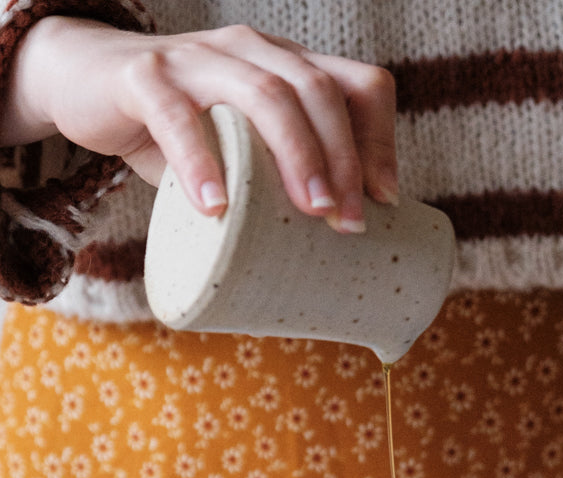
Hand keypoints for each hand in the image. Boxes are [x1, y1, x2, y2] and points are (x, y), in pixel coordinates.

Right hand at [0, 17, 397, 229]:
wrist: (87, 86)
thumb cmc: (180, 131)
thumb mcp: (239, 150)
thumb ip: (275, 178)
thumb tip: (326, 251)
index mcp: (285, 67)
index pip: (357, 85)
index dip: (379, 141)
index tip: (384, 201)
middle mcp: (251, 51)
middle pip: (317, 91)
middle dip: (344, 159)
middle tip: (349, 221)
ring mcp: (198, 58)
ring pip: (264, 93)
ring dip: (296, 154)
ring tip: (310, 211)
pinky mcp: (145, 77)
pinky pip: (177, 114)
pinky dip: (200, 162)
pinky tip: (216, 207)